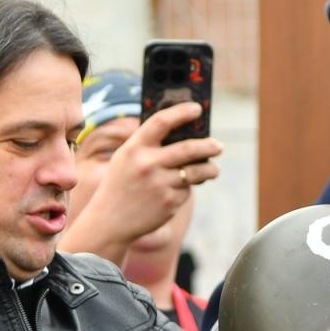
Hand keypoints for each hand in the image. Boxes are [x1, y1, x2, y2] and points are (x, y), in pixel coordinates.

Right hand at [59, 103, 221, 263]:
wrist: (110, 221)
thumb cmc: (120, 184)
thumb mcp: (125, 158)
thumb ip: (148, 144)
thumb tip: (184, 132)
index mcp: (134, 148)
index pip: (161, 122)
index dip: (181, 112)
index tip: (197, 109)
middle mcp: (148, 164)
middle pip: (188, 148)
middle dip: (209, 146)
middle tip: (218, 146)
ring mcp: (160, 184)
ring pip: (196, 171)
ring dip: (210, 169)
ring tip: (214, 169)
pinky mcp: (169, 203)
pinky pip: (186, 190)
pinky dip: (187, 189)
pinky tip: (179, 191)